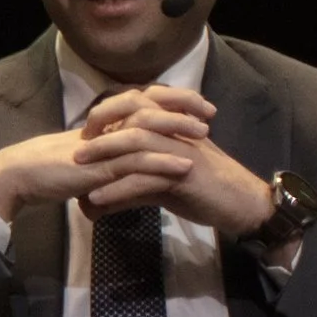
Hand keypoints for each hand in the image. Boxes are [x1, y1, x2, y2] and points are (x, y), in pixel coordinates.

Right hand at [0, 116, 196, 224]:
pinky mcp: (99, 167)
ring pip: (146, 130)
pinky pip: (135, 161)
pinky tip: (184, 166)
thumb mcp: (85, 159)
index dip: (171, 99)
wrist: (19, 176)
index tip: (197, 104)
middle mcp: (105, 127)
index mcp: (103, 122)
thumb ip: (105, 155)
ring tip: (205, 136)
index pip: (142, 101)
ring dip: (178, 131)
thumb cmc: (47, 169)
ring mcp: (103, 146)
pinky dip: (162, 163)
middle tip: (210, 112)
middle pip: (149, 106)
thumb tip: (124, 161)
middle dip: (183, 106)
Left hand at [73, 86, 271, 234]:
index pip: (136, 111)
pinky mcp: (185, 175)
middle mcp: (176, 134)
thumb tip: (97, 199)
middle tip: (72, 149)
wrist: (243, 205)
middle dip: (99, 132)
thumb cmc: (205, 192)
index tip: (82, 135)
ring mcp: (181, 151)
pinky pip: (146, 179)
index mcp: (173, 129)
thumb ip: (134, 186)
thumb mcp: (164, 185)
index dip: (108, 118)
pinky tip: (97, 201)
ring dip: (104, 155)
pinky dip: (118, 189)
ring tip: (77, 169)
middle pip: (132, 121)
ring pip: (136, 144)